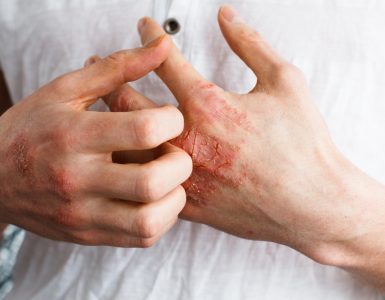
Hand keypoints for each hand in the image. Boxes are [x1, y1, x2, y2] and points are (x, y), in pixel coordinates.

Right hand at [0, 36, 191, 247]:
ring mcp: (82, 213)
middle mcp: (78, 178)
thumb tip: (161, 47)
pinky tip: (153, 199)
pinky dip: (161, 219)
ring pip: (150, 220)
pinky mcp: (87, 234)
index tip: (170, 119)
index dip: (172, 121)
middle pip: (152, 182)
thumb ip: (118, 68)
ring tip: (168, 180)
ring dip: (175, 199)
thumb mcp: (66, 90)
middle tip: (174, 153)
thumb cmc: (31, 129)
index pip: (143, 130)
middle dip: (180, 165)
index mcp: (74, 135)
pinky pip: (141, 238)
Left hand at [109, 5, 384, 274]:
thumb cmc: (302, 144)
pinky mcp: (186, 202)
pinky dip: (131, 163)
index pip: (164, 59)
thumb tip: (225, 15)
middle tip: (102, 65)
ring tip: (103, 109)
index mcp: (208, 105)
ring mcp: (182, 174)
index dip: (150, 36)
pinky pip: (144, 182)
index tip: (143, 26)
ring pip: (126, 146)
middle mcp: (187, 139)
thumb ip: (250, 44)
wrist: (312, 204)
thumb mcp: (284, 81)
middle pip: (128, 102)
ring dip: (111, 122)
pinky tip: (125, 154)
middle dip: (111, 77)